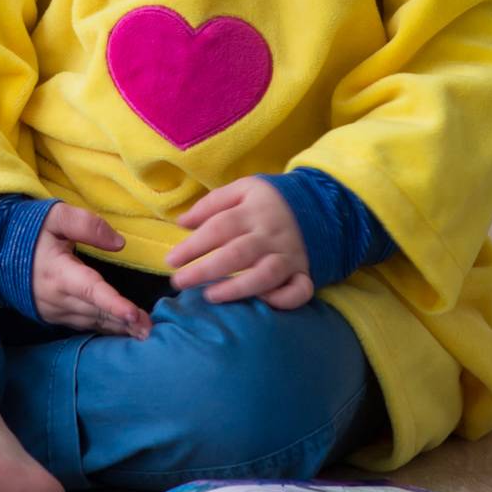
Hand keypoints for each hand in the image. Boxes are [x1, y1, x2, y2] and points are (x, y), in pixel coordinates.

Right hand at [32, 203, 151, 337]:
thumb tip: (119, 244)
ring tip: (144, 335)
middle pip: (97, 312)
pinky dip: (103, 328)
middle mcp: (56, 297)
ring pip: (91, 321)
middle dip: (125, 323)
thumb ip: (87, 225)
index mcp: (58, 272)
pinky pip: (82, 324)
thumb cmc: (29, 229)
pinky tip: (122, 331)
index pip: (91, 290)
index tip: (133, 316)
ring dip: (117, 329)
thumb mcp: (56, 216)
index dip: (113, 304)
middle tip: (152, 331)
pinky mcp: (52, 315)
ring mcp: (53, 310)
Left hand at [166, 177, 313, 309]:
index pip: (219, 228)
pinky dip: (284, 300)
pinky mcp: (304, 272)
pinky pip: (300, 290)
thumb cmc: (271, 200)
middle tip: (179, 282)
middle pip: (237, 254)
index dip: (193, 245)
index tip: (171, 260)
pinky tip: (264, 303)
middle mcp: (271, 235)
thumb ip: (212, 203)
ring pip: (266, 274)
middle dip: (205, 270)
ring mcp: (289, 255)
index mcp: (254, 211)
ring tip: (211, 296)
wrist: (320, 203)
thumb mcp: (243, 189)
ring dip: (238, 288)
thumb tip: (181, 222)